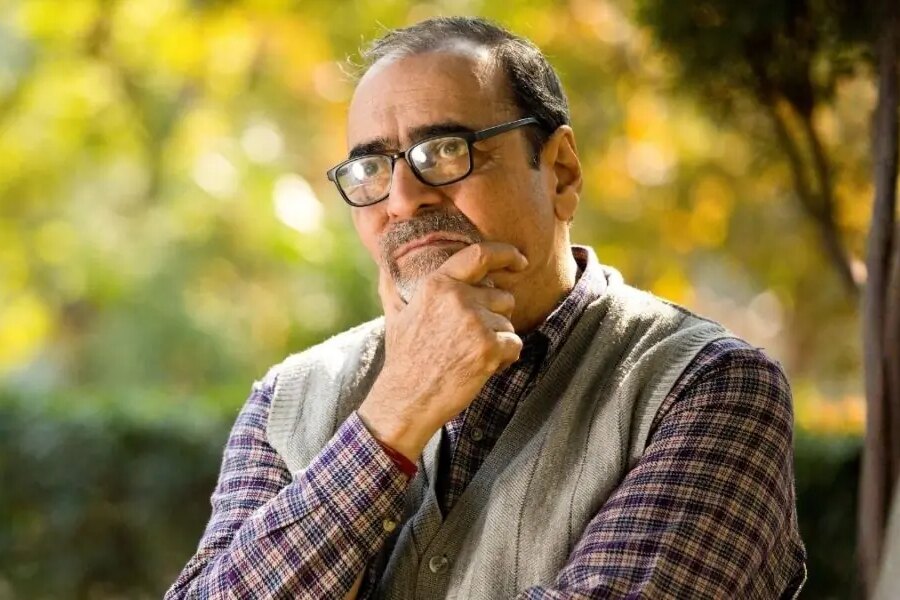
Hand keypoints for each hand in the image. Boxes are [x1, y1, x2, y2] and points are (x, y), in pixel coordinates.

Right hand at [358, 242, 527, 461]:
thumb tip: (384, 267)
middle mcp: (457, 298)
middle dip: (495, 319)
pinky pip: (514, 344)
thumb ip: (395, 287)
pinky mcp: (488, 347)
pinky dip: (504, 359)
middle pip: (502, 298)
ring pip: (508, 324)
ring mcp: (474, 322)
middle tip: (469, 340)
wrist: (406, 399)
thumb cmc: (403, 359)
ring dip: (496, 341)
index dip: (506, 254)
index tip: (520, 261)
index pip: (480, 255)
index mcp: (437, 284)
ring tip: (467, 356)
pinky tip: (479, 368)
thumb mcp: (396, 315)